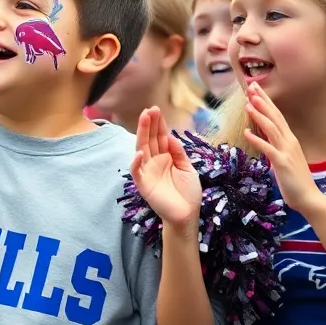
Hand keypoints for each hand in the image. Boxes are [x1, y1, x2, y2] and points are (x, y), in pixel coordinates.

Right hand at [129, 107, 201, 232]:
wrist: (187, 215)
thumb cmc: (188, 193)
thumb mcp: (187, 168)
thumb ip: (178, 153)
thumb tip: (170, 137)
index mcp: (166, 157)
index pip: (160, 137)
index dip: (158, 124)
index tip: (156, 110)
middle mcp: (155, 162)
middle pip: (150, 139)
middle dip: (150, 124)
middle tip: (150, 109)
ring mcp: (148, 172)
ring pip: (142, 149)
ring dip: (142, 134)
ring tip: (144, 119)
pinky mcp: (144, 184)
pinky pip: (137, 172)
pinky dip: (136, 163)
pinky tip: (140, 153)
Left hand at [241, 83, 325, 213]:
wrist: (308, 197)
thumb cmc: (295, 180)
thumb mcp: (284, 158)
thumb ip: (275, 147)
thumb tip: (264, 140)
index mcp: (290, 139)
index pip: (277, 115)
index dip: (267, 101)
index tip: (256, 89)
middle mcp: (289, 141)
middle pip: (275, 117)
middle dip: (262, 101)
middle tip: (251, 87)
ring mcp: (286, 151)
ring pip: (272, 128)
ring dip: (259, 115)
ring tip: (248, 104)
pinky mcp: (282, 163)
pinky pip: (267, 148)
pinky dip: (256, 139)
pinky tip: (246, 132)